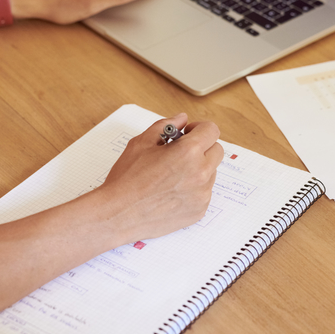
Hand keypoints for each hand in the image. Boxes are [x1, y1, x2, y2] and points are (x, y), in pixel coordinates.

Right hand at [96, 114, 223, 242]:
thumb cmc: (126, 179)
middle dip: (202, 147)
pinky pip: (204, 193)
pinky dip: (193, 189)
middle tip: (180, 153)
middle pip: (216, 151)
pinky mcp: (199, 211)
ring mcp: (201, 195)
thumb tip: (181, 119)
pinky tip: (171, 191)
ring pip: (211, 173)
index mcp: (188, 152)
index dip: (199, 129)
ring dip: (198, 168)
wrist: (118, 214)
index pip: (212, 131)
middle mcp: (200, 173)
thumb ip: (164, 126)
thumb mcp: (141, 143)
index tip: (187, 134)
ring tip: (171, 175)